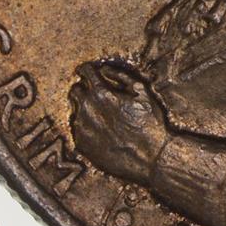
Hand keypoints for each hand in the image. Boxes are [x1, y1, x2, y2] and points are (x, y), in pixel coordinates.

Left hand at [69, 60, 169, 185]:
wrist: (151, 157)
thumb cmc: (150, 122)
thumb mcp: (142, 91)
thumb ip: (120, 75)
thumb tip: (104, 69)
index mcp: (101, 93)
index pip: (84, 72)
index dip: (88, 69)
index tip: (91, 72)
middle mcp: (86, 109)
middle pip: (75, 90)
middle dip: (84, 88)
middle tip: (98, 95)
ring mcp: (82, 128)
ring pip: (76, 110)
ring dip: (86, 109)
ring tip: (106, 116)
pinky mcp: (81, 145)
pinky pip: (78, 129)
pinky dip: (87, 126)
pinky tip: (104, 131)